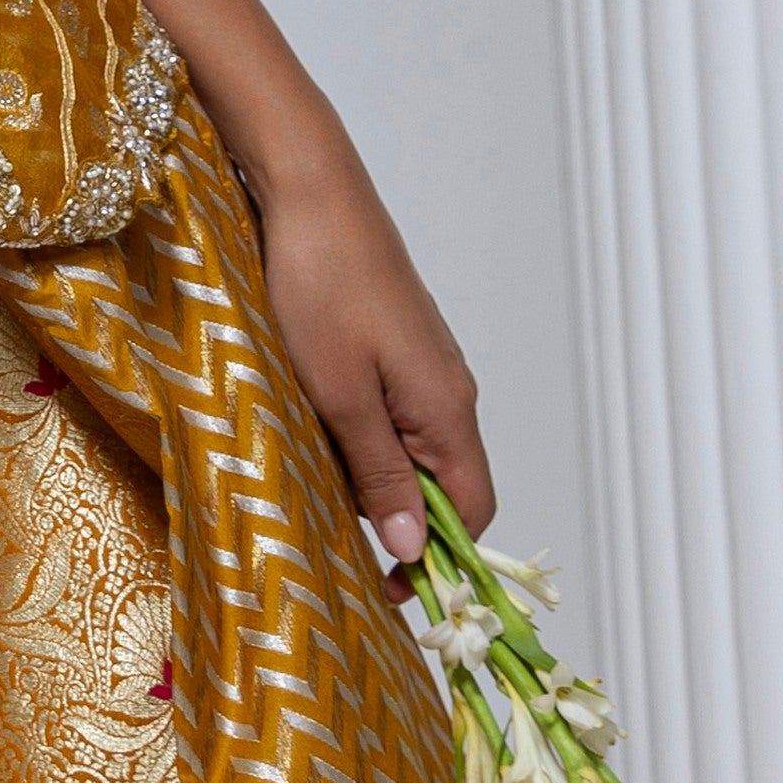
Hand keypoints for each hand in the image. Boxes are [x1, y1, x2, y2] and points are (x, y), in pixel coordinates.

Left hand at [252, 160, 492, 574]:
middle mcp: (449, 393)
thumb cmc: (321, 287)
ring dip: (373, 481)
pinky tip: (317, 438)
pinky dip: (361, 441)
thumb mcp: (341, 396)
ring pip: (412, 452)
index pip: (472, 511)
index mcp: (448, 411)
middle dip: (400, 524)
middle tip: (337, 544)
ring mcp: (424, 368)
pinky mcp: (396, 348)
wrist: (311, 193)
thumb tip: (415, 547)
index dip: (438, 559)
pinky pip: (392, 417)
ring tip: (317, 487)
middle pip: (444, 487)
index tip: (388, 589)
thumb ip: (379, 474)